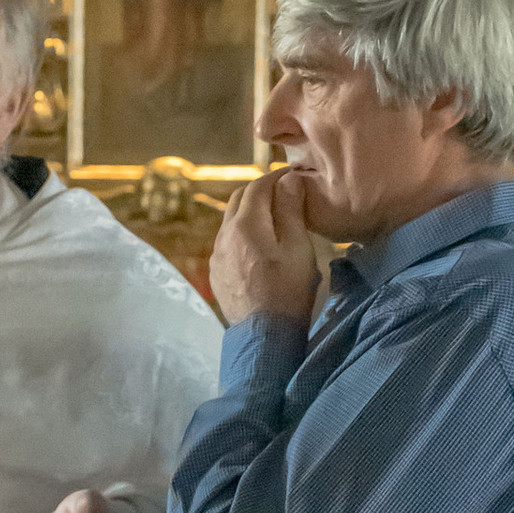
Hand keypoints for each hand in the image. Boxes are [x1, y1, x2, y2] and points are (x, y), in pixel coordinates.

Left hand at [211, 167, 324, 327]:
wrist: (264, 337)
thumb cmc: (288, 291)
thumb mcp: (298, 247)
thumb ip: (291, 210)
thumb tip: (288, 180)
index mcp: (245, 224)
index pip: (258, 185)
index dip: (277, 176)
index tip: (295, 175)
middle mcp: (224, 235)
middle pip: (239, 199)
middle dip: (261, 190)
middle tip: (284, 193)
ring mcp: (216, 255)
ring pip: (231, 221)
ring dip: (250, 212)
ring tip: (274, 218)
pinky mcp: (216, 273)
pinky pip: (228, 242)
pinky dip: (243, 233)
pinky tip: (259, 245)